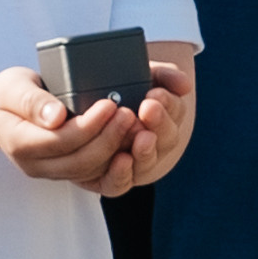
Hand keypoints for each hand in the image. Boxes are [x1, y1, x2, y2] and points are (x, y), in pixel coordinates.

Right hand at [0, 66, 151, 190]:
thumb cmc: (6, 94)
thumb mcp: (12, 87)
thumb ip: (32, 101)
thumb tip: (57, 117)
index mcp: (20, 143)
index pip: (61, 141)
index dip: (89, 126)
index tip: (110, 105)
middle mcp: (35, 165)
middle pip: (80, 162)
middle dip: (109, 140)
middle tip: (129, 114)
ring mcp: (50, 171)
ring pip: (90, 172)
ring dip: (115, 152)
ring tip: (135, 126)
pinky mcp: (64, 171)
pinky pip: (93, 174)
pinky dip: (113, 160)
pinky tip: (129, 141)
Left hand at [115, 48, 197, 192]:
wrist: (73, 108)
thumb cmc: (108, 89)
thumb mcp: (137, 74)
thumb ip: (163, 75)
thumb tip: (184, 85)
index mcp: (162, 115)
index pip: (176, 111)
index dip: (170, 104)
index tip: (155, 93)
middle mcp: (153, 142)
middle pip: (167, 139)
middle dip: (160, 123)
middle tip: (149, 107)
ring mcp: (133, 163)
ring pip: (147, 162)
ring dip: (146, 149)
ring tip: (141, 134)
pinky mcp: (109, 179)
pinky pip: (119, 184)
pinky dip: (122, 174)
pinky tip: (122, 159)